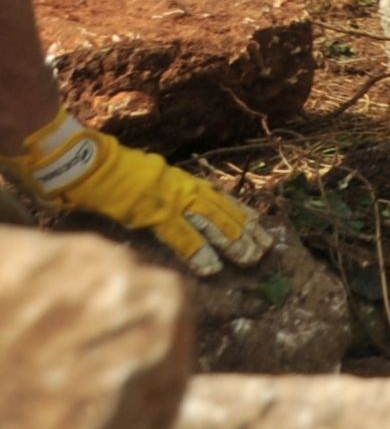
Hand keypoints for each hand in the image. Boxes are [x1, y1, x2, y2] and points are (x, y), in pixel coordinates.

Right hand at [7, 111, 270, 276]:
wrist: (83, 160)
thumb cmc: (103, 171)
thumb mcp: (140, 181)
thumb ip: (157, 195)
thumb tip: (165, 211)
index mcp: (178, 180)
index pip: (218, 197)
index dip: (240, 212)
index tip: (259, 224)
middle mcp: (180, 186)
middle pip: (221, 209)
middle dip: (245, 229)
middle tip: (266, 248)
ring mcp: (168, 198)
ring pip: (211, 221)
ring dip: (232, 241)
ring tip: (251, 258)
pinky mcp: (151, 211)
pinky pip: (180, 235)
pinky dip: (198, 252)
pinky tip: (212, 268)